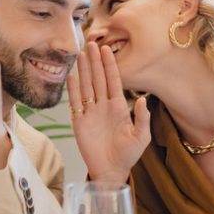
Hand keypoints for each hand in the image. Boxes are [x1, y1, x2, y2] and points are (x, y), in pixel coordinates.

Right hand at [67, 42, 150, 182]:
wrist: (112, 171)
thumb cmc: (128, 155)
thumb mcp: (141, 137)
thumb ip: (142, 118)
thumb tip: (142, 99)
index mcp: (118, 107)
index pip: (113, 80)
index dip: (109, 65)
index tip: (106, 49)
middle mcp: (103, 106)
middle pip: (98, 79)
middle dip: (94, 61)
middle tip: (90, 43)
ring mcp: (90, 113)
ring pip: (86, 87)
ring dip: (83, 70)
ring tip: (79, 54)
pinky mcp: (79, 123)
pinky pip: (75, 103)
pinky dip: (72, 90)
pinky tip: (70, 76)